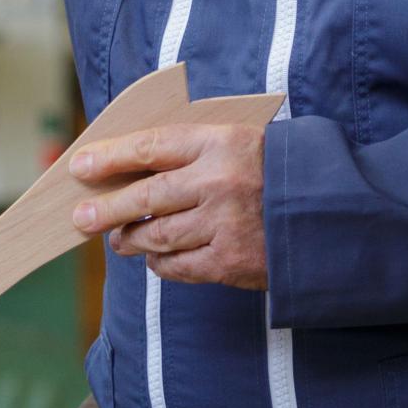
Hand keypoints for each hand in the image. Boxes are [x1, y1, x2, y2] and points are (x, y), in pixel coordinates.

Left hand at [68, 123, 268, 290]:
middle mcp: (218, 182)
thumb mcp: (239, 142)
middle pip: (145, 197)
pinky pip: (179, 266)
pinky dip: (160, 263)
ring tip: (118, 239)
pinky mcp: (230, 262)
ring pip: (157, 236)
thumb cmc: (273, 171)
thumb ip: (192, 150)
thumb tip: (130, 165)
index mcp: (220, 142)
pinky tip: (154, 257)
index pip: (151, 147)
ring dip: (131, 239)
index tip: (80, 166)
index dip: (111, 157)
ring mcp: (224, 224)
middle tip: (80, 218)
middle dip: (107, 209)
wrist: (327, 211)